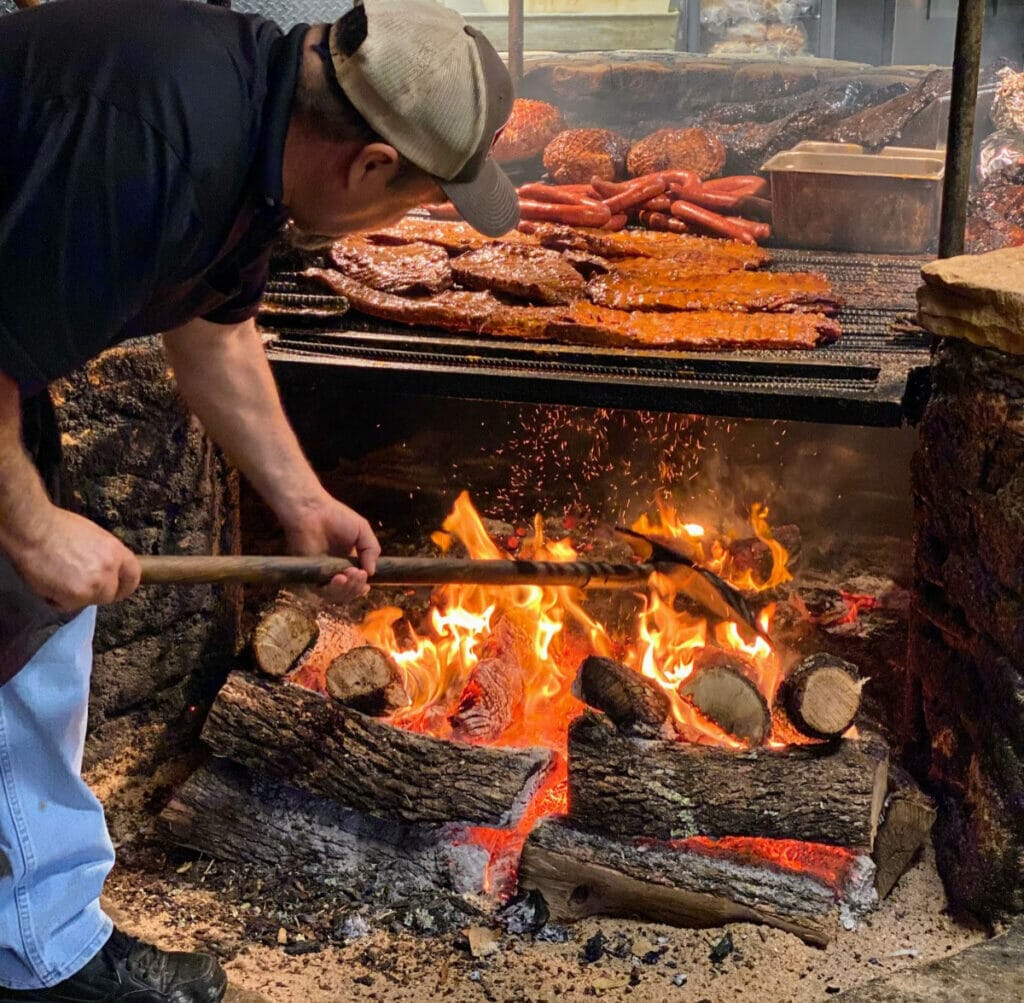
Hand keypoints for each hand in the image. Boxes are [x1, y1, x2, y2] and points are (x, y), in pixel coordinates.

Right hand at [8, 505, 140, 609]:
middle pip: (110, 594)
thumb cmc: (57, 527)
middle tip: (76, 584)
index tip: (117, 590)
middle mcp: (109, 570)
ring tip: (57, 578)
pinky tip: (48, 582)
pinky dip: (56, 599)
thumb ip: (105, 556)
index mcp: (116, 552)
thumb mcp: (94, 536)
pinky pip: (67, 606)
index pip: (133, 577)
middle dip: (95, 593)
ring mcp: (94, 585)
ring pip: (88, 601)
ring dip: (74, 596)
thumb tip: (107, 570)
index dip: (124, 586)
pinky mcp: (75, 596)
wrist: (33, 528)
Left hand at [278, 492, 380, 602]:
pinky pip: (320, 592)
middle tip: (360, 574)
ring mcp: (320, 574)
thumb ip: (371, 550)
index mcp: (347, 563)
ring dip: (347, 590)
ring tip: (350, 575)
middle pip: (347, 593)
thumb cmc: (336, 516)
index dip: (361, 588)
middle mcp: (334, 571)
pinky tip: (340, 577)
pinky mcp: (308, 575)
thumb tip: (372, 572)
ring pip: (335, 596)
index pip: (355, 584)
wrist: (312, 511)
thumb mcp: (363, 531)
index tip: (368, 584)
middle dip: (357, 587)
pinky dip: (332, 589)